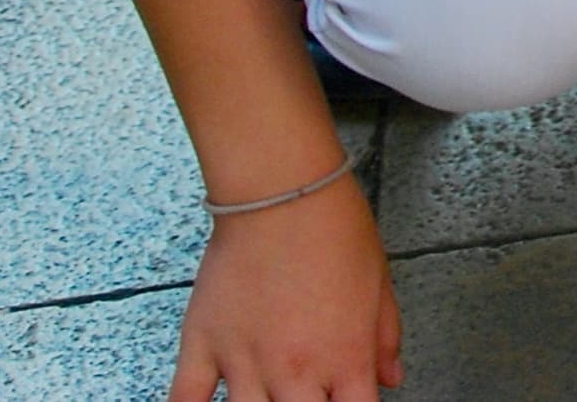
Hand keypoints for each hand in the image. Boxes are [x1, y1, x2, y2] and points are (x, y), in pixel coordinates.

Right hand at [170, 175, 399, 401]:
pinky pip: (185, 401)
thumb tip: (391, 378)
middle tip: (307, 393)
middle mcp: (295, 372)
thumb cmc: (337, 232)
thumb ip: (385, 339)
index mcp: (345, 360)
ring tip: (269, 394)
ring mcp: (244, 364)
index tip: (349, 400)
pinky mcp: (202, 347)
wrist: (282, 196)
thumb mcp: (380, 284)